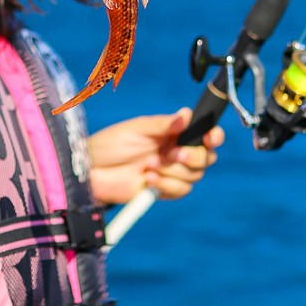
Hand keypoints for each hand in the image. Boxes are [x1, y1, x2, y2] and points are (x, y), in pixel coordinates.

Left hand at [88, 108, 223, 205]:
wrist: (92, 172)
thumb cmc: (110, 144)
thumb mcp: (137, 129)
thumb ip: (163, 124)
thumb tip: (186, 115)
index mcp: (174, 133)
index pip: (204, 134)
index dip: (213, 136)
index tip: (210, 138)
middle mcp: (176, 152)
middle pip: (206, 158)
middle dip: (192, 156)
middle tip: (171, 154)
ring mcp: (171, 172)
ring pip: (195, 176)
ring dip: (173, 171)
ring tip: (149, 166)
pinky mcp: (164, 190)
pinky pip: (180, 191)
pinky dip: (166, 185)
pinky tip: (147, 179)